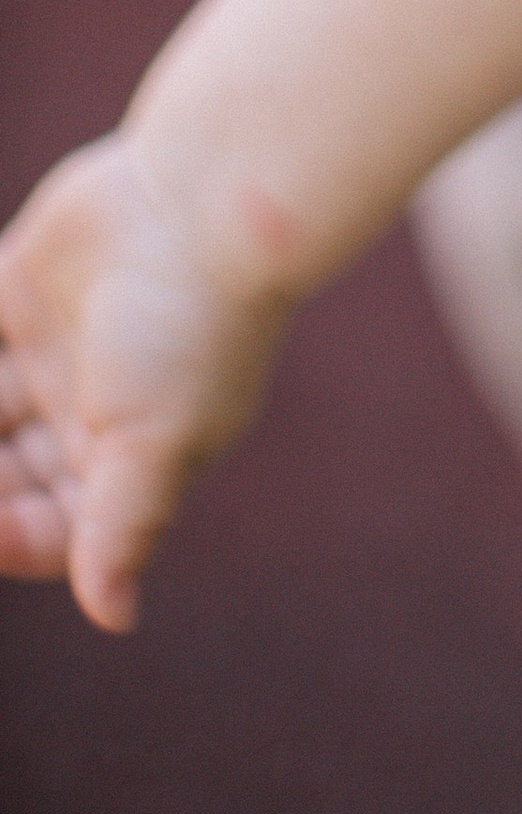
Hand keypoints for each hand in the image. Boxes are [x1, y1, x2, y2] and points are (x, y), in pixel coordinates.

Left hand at [0, 138, 289, 631]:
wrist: (209, 195)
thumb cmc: (193, 328)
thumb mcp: (159, 441)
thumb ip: (122, 528)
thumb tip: (114, 618)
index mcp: (126, 460)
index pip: (39, 529)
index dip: (3, 535)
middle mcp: (87, 411)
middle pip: (0, 471)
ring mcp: (53, 349)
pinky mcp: (23, 288)